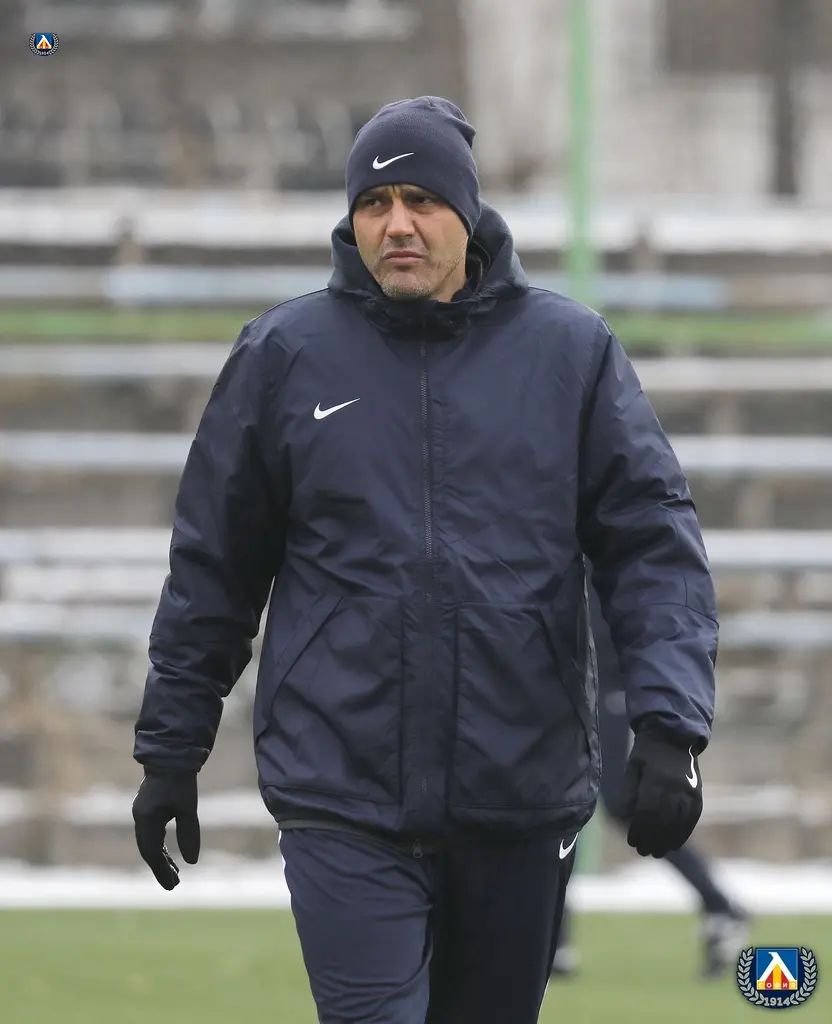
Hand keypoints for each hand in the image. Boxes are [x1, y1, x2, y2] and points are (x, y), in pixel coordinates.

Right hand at [132, 769, 199, 888]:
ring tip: (175, 873)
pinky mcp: (149, 808)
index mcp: (146, 820)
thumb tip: (192, 862)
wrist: (171, 754)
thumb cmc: (180, 780)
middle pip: (148, 850)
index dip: (161, 871)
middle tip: (174, 885)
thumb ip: (189, 833)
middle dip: (161, 868)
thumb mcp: (187, 808)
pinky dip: (160, 846)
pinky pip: (152, 834)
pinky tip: (168, 854)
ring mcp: (143, 813)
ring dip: (161, 858)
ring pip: (150, 842)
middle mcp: (140, 818)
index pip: (151, 853)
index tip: (172, 886)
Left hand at [619, 729, 702, 857]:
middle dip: (652, 839)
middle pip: (663, 821)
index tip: (632, 841)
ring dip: (668, 841)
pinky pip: (692, 819)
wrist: (674, 735)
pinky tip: (675, 844)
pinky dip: (684, 833)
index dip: (639, 830)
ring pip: (679, 823)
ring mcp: (689, 791)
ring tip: (657, 852)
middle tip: (643, 852)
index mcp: (655, 779)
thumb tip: (626, 817)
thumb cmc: (647, 753)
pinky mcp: (697, 794)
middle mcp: (674, 787)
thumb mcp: (632, 767)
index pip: (647, 812)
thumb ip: (628, 792)